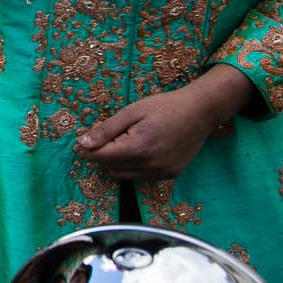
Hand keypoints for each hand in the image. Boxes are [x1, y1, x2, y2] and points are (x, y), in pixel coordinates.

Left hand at [77, 79, 235, 178]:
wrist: (201, 111)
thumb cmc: (165, 107)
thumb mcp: (131, 112)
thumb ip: (106, 130)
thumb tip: (83, 144)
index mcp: (138, 149)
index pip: (101, 157)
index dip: (87, 150)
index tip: (81, 141)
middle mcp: (151, 166)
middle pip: (110, 167)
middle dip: (103, 153)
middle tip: (109, 134)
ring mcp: (162, 173)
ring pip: (124, 175)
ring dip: (117, 161)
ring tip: (126, 140)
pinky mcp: (171, 175)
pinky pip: (141, 176)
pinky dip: (133, 166)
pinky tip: (141, 148)